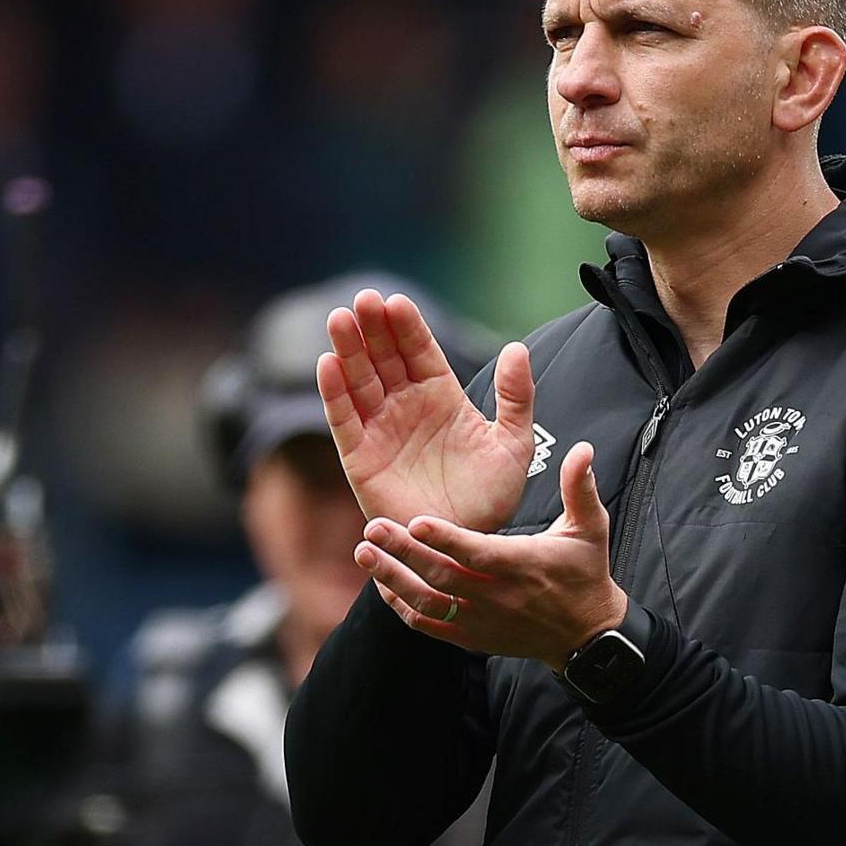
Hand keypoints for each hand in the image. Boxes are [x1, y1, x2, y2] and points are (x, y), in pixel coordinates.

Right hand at [318, 288, 534, 533]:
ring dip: (348, 350)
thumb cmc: (491, 497)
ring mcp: (381, 429)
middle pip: (384, 357)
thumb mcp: (514, 443)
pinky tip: (327, 365)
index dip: (407, 327)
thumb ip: (516, 397)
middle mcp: (406, 406)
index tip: (396, 302)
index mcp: (441, 395)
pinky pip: (343, 420)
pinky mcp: (360, 457)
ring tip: (340, 319)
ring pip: (359, 380)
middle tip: (364, 300)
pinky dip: (334, 393)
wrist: (465, 545)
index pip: (419, 350)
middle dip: (373, 328)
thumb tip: (517, 347)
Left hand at [358, 440, 627, 667]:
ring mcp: (481, 620)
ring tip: (364, 553)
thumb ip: (580, 488)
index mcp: (523, 565)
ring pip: (427, 602)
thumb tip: (582, 449)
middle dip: (404, 552)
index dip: (446, 538)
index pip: (478, 552)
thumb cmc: (584, 575)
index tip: (416, 521)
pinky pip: (429, 625)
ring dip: (392, 578)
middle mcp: (498, 596)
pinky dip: (402, 606)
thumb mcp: (589, 529)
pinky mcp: (472, 638)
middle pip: (442, 575)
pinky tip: (382, 584)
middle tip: (372, 527)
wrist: (586, 637)